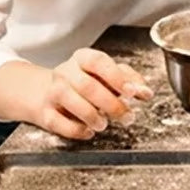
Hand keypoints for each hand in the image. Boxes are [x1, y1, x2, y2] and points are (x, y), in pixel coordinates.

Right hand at [0, 49, 152, 139]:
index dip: (117, 77)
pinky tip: (89, 131)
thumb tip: (146, 92)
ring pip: (71, 101)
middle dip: (111, 104)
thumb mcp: (109, 75)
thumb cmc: (87, 82)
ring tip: (104, 124)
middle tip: (127, 116)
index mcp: (83, 58)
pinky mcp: (44, 113)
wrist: (48, 93)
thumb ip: (130, 81)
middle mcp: (65, 72)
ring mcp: (52, 91)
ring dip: (92, 115)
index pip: (99, 62)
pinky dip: (76, 129)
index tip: (132, 92)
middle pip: (87, 85)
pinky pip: (58, 122)